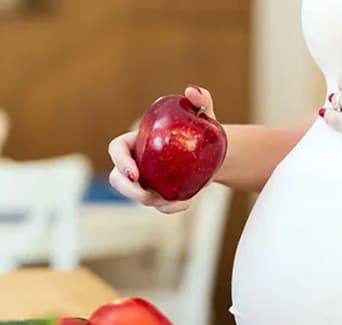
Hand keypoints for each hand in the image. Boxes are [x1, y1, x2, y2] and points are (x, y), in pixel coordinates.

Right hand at [108, 85, 215, 213]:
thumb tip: (192, 92)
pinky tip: (186, 203)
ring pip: (137, 196)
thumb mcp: (205, 112)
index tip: (134, 173)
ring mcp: (148, 181)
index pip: (117, 149)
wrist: (216, 153)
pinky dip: (170, 208)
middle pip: (117, 179)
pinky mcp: (161, 195)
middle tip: (147, 195)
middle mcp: (137, 162)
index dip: (119, 161)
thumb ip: (201, 98)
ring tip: (174, 198)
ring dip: (151, 201)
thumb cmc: (204, 128)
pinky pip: (160, 207)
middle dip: (127, 190)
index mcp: (137, 140)